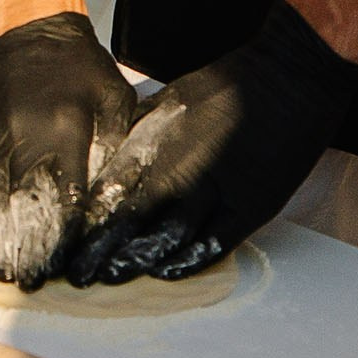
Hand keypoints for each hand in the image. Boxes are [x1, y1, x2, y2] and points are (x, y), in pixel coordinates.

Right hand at [0, 13, 137, 286]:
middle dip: (26, 248)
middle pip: (23, 206)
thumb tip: (111, 201)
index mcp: (65, 130)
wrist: (26, 27)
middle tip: (29, 282)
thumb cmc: (79, 66)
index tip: (62, 266)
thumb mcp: (114, 100)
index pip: (64, 197)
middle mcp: (24, 137)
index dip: (62, 237)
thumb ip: (115, 149)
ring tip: (2, 271)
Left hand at [64, 2, 357, 284]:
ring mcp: (221, 190)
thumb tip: (106, 158)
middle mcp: (186, 168)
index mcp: (161, 140)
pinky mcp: (253, 206)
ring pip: (171, 236)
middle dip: (105, 249)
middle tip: (79, 274)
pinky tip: (165, 272)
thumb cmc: (227, 87)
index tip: (68, 242)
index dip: (89, 221)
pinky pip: (217, 243)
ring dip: (140, 260)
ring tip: (112, 278)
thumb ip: (137, 131)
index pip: (112, 190)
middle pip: (135, 219)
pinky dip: (189, 260)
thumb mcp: (169, 101)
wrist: (290, 79)